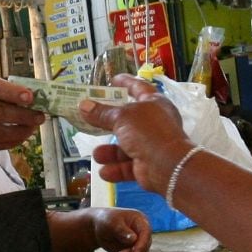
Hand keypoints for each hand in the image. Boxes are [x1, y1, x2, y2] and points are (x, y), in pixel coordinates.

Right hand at [80, 75, 192, 191]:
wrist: (168, 166)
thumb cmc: (147, 131)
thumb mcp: (122, 117)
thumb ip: (102, 113)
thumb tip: (83, 105)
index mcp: (154, 104)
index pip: (139, 88)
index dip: (126, 82)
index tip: (112, 79)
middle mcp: (154, 123)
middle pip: (127, 120)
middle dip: (109, 123)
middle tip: (91, 119)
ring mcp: (151, 145)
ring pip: (125, 147)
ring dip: (110, 152)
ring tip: (97, 155)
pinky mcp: (147, 165)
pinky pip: (128, 166)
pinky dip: (116, 169)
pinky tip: (105, 171)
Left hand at [91, 207, 151, 251]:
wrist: (100, 227)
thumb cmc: (106, 221)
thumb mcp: (111, 223)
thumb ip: (122, 230)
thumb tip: (133, 239)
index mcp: (141, 222)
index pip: (146, 234)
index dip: (142, 244)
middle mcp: (143, 234)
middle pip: (145, 248)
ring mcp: (140, 245)